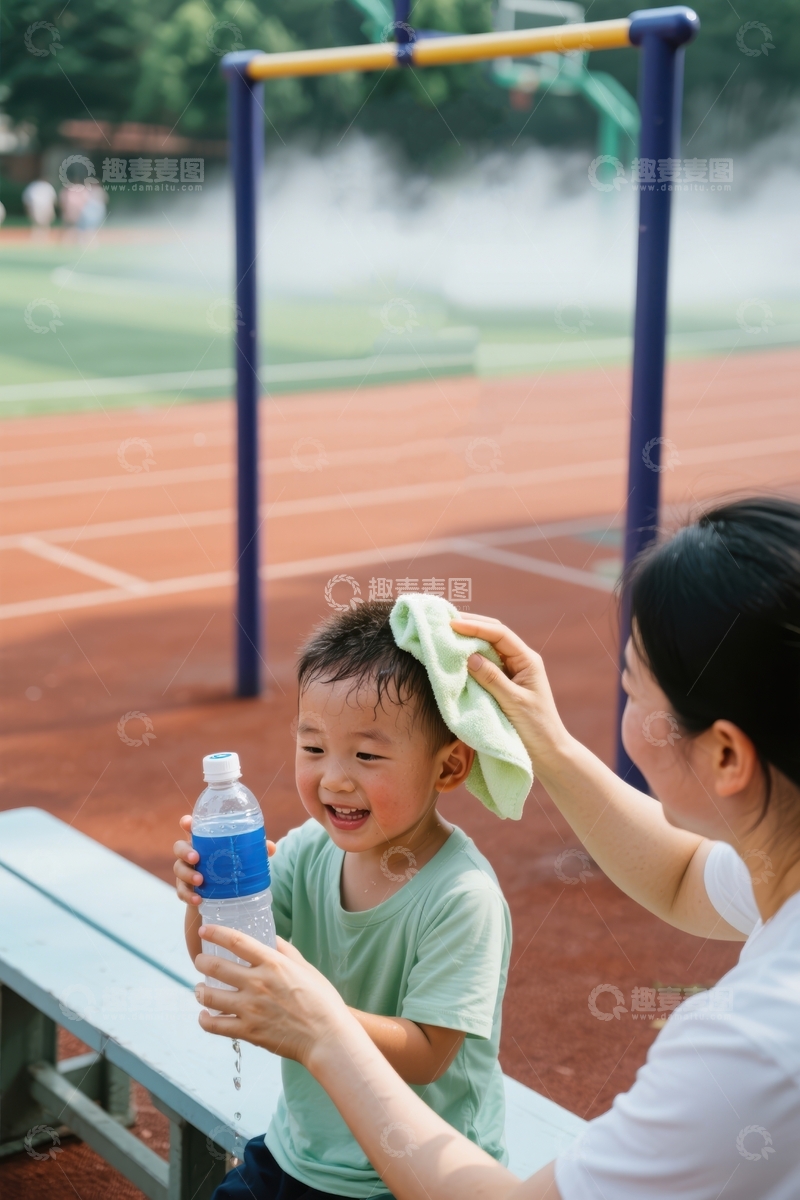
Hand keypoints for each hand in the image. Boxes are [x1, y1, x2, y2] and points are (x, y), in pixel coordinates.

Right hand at [173, 815, 276, 906]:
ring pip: (178, 869)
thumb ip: (255, 851)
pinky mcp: (186, 890)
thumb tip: (270, 847)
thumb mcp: (242, 859)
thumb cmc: (230, 869)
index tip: (188, 823)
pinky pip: (182, 891)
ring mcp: (186, 872)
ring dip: (188, 874)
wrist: (220, 898)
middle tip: (196, 857)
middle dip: (185, 851)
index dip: (187, 823)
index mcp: (203, 842)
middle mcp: (191, 854)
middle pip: (179, 847)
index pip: (190, 828)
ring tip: (200, 880)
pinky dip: (189, 895)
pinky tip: (198, 899)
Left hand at [195, 924, 350, 1068]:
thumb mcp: (306, 968)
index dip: (215, 933)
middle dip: (201, 961)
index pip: (236, 941)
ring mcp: (250, 1008)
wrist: (327, 1038)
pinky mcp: (248, 1031)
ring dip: (200, 990)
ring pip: (209, 996)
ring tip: (200, 989)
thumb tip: (272, 939)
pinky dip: (205, 1020)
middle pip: (215, 966)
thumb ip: (286, 951)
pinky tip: (205, 1016)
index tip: (204, 930)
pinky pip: (215, 1025)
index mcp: (272, 964)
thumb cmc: (322, 1002)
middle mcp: (257, 983)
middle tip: (200, 961)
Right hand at [450, 614, 568, 767]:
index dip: (475, 626)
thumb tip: (470, 656)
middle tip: (444, 622)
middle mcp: (520, 661)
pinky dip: (469, 659)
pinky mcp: (503, 684)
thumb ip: (492, 679)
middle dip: (470, 626)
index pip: (499, 634)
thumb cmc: (536, 728)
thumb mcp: (513, 702)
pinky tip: (455, 658)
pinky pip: (484, 665)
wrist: (548, 753)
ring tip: (445, 635)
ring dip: (468, 641)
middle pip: (493, 634)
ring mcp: (511, 671)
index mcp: (527, 660)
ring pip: (487, 648)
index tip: (452, 624)